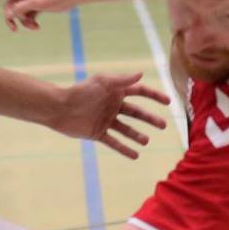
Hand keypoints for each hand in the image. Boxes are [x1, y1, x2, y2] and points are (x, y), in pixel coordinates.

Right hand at [0, 0, 77, 30]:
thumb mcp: (37, 2)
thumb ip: (22, 8)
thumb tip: (9, 14)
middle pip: (8, 7)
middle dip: (11, 19)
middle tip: (15, 28)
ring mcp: (29, 0)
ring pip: (18, 14)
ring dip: (23, 22)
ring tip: (34, 27)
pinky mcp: (36, 6)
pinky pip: (27, 16)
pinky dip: (30, 22)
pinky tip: (37, 26)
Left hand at [53, 72, 170, 159]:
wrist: (60, 108)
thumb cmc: (81, 92)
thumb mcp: (103, 82)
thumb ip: (122, 80)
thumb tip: (141, 74)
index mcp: (115, 92)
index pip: (139, 92)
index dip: (154, 96)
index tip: (167, 102)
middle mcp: (113, 106)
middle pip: (136, 113)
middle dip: (150, 119)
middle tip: (163, 126)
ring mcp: (106, 120)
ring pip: (126, 129)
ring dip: (137, 135)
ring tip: (146, 141)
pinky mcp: (97, 133)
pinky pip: (114, 142)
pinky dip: (124, 149)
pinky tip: (135, 155)